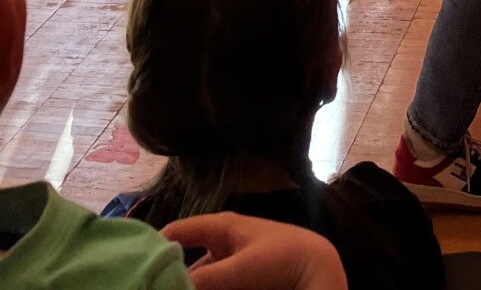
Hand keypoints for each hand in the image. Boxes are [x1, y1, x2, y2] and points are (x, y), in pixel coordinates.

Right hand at [162, 213, 347, 288]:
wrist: (320, 272)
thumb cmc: (281, 260)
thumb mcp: (237, 270)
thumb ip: (200, 280)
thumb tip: (162, 285)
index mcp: (221, 227)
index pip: (176, 233)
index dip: (153, 247)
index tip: (130, 267)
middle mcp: (223, 244)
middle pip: (184, 263)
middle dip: (168, 279)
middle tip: (147, 287)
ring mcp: (231, 265)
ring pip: (198, 279)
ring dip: (185, 286)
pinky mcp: (240, 282)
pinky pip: (212, 286)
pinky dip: (201, 289)